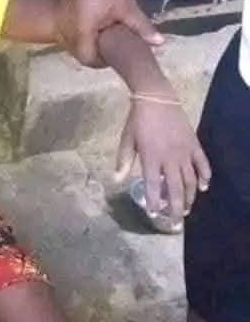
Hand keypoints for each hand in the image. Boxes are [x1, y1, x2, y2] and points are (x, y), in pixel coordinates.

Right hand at [58, 0, 163, 66]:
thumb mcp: (126, 7)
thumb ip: (141, 27)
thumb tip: (159, 43)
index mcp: (82, 33)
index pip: (89, 59)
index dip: (102, 62)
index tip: (114, 57)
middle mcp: (68, 32)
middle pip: (80, 54)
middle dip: (95, 55)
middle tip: (111, 49)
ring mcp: (63, 24)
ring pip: (75, 45)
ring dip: (88, 45)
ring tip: (104, 39)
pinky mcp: (62, 16)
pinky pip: (71, 35)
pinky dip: (82, 36)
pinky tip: (94, 29)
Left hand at [115, 100, 210, 222]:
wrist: (156, 98)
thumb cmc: (138, 121)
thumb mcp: (126, 141)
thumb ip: (124, 161)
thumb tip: (116, 180)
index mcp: (151, 158)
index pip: (154, 186)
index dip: (154, 202)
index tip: (154, 214)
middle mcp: (170, 158)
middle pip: (176, 189)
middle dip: (176, 208)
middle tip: (175, 223)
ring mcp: (184, 152)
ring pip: (191, 180)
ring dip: (190, 197)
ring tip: (187, 209)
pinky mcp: (194, 144)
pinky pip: (203, 164)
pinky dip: (204, 176)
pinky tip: (203, 187)